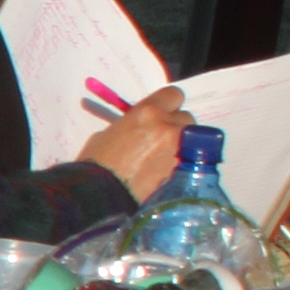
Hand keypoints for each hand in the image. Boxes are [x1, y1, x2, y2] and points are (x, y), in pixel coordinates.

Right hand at [83, 83, 192, 203]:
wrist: (100, 195)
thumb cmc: (96, 163)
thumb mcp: (109, 133)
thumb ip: (132, 125)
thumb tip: (142, 127)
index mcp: (147, 112)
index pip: (173, 94)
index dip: (168, 104)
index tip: (162, 112)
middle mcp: (167, 126)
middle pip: (186, 117)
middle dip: (176, 125)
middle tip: (162, 138)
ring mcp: (178, 148)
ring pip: (193, 138)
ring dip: (183, 143)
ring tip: (166, 156)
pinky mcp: (182, 169)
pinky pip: (189, 158)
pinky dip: (181, 161)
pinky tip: (166, 169)